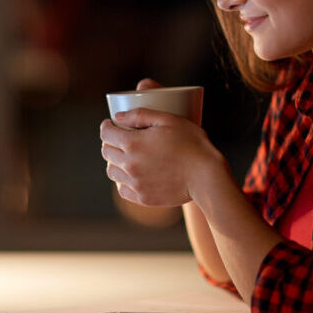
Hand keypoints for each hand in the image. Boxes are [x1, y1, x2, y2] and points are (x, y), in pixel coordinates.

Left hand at [99, 104, 221, 208]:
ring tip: (126, 156)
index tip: (110, 124)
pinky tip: (133, 174)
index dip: (106, 126)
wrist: (206, 176)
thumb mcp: (168, 120)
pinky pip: (122, 189)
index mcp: (133, 143)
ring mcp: (135, 183)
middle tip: (119, 138)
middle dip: (110, 142)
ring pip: (112, 172)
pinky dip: (123, 181)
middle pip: (106, 152)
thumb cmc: (191, 143)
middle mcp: (130, 164)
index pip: (106, 133)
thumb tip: (117, 116)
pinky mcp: (143, 198)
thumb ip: (140, 115)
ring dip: (115, 161)